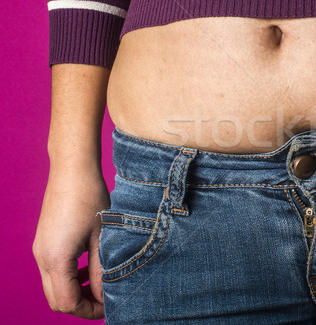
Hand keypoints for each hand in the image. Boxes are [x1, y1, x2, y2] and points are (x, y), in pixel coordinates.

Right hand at [32, 167, 109, 318]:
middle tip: (107, 301)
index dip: (89, 311)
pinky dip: (71, 277)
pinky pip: (54, 271)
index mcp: (56, 259)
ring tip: (102, 286)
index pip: (68, 302)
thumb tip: (106, 297)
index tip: (110, 307)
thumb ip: (103, 272)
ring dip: (76, 291)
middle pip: (56, 300)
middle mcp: (42, 257)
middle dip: (81, 305)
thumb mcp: (104, 238)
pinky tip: (91, 269)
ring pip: (54, 286)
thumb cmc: (91, 199)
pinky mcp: (45, 242)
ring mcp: (40, 250)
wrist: (72, 170)